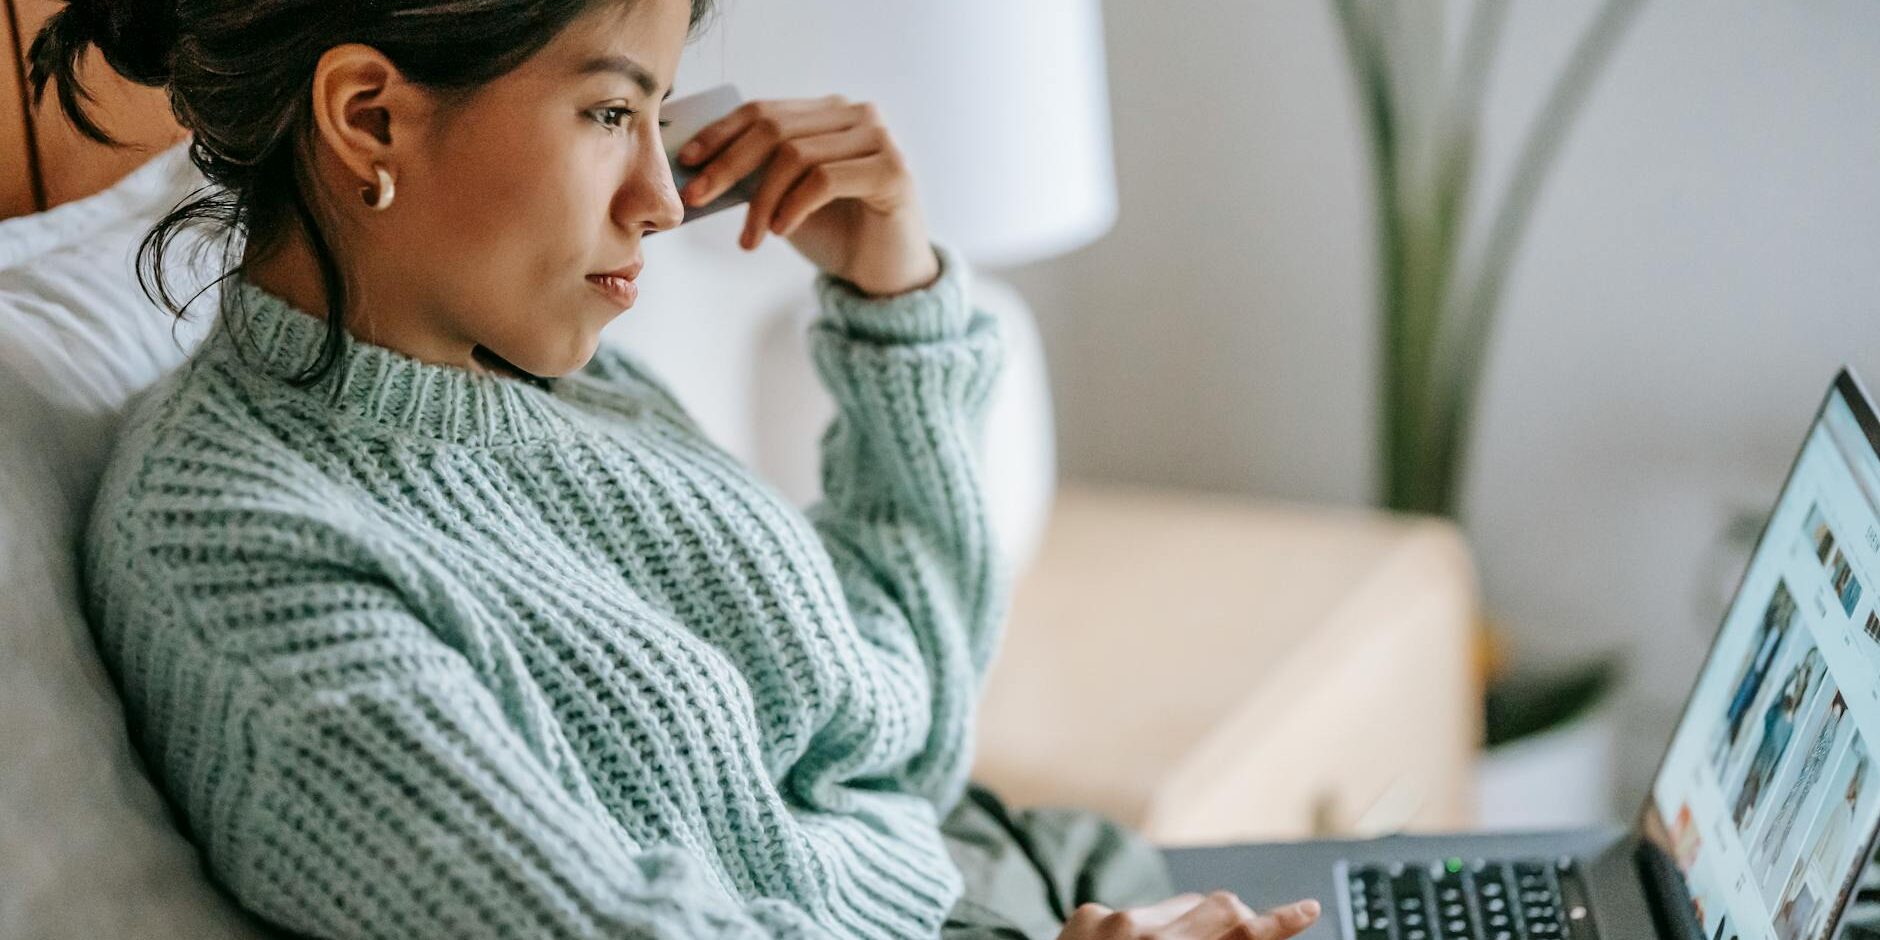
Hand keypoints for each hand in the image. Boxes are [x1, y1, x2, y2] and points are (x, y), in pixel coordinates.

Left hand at [674, 95, 940, 297]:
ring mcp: (878, 140)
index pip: (763, 111)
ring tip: (750, 237)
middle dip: (727, 164)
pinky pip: (824, 179)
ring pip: (796, 155)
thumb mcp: (784, 198)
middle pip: (774, 128)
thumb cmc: (835, 233)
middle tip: (697, 198)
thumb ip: (755, 174)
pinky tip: (781, 232)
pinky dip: (793, 206)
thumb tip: (696, 166)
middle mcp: (857, 116)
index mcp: (828, 113)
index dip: (719, 133)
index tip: (686, 161)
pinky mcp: (892, 171)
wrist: (886, 274)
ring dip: (761, 200)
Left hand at [1054, 890, 1320, 938]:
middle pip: (1220, 906)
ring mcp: (1113, 921)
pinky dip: (1142, 932)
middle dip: (1238, 918)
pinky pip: (1136, 912)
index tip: (1307, 908)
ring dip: (1187, 928)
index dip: (1281, 922)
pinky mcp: (1087, 913)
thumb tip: (1245, 935)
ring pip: (1179, 906)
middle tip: (1244, 934)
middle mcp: (1146, 938)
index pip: (1242, 935)